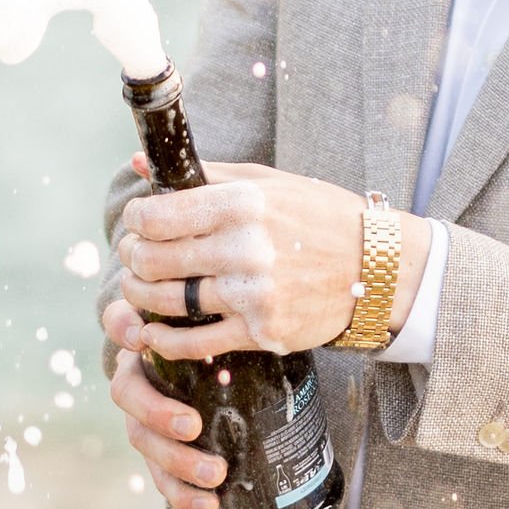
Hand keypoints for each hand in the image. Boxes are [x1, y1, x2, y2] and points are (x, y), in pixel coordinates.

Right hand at [106, 321, 227, 508]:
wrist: (226, 378)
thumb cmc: (226, 343)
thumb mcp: (228, 325)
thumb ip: (232, 318)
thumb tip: (267, 318)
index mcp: (148, 338)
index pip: (120, 322)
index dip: (122, 328)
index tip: (140, 339)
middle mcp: (136, 376)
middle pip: (127, 393)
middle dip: (157, 412)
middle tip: (191, 426)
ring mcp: (142, 417)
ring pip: (142, 439)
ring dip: (176, 461)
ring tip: (214, 475)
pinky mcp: (157, 453)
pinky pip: (160, 476)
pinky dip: (182, 494)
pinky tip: (208, 504)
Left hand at [115, 163, 365, 355]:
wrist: (376, 268)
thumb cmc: (319, 217)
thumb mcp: (267, 183)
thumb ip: (203, 174)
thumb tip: (140, 166)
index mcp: (242, 205)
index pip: (156, 216)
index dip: (135, 220)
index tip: (138, 223)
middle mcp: (245, 249)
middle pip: (153, 259)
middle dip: (131, 257)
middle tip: (134, 256)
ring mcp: (253, 294)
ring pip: (167, 300)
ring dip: (140, 295)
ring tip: (140, 287)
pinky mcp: (262, 331)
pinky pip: (196, 342)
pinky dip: (164, 341)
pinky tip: (153, 333)